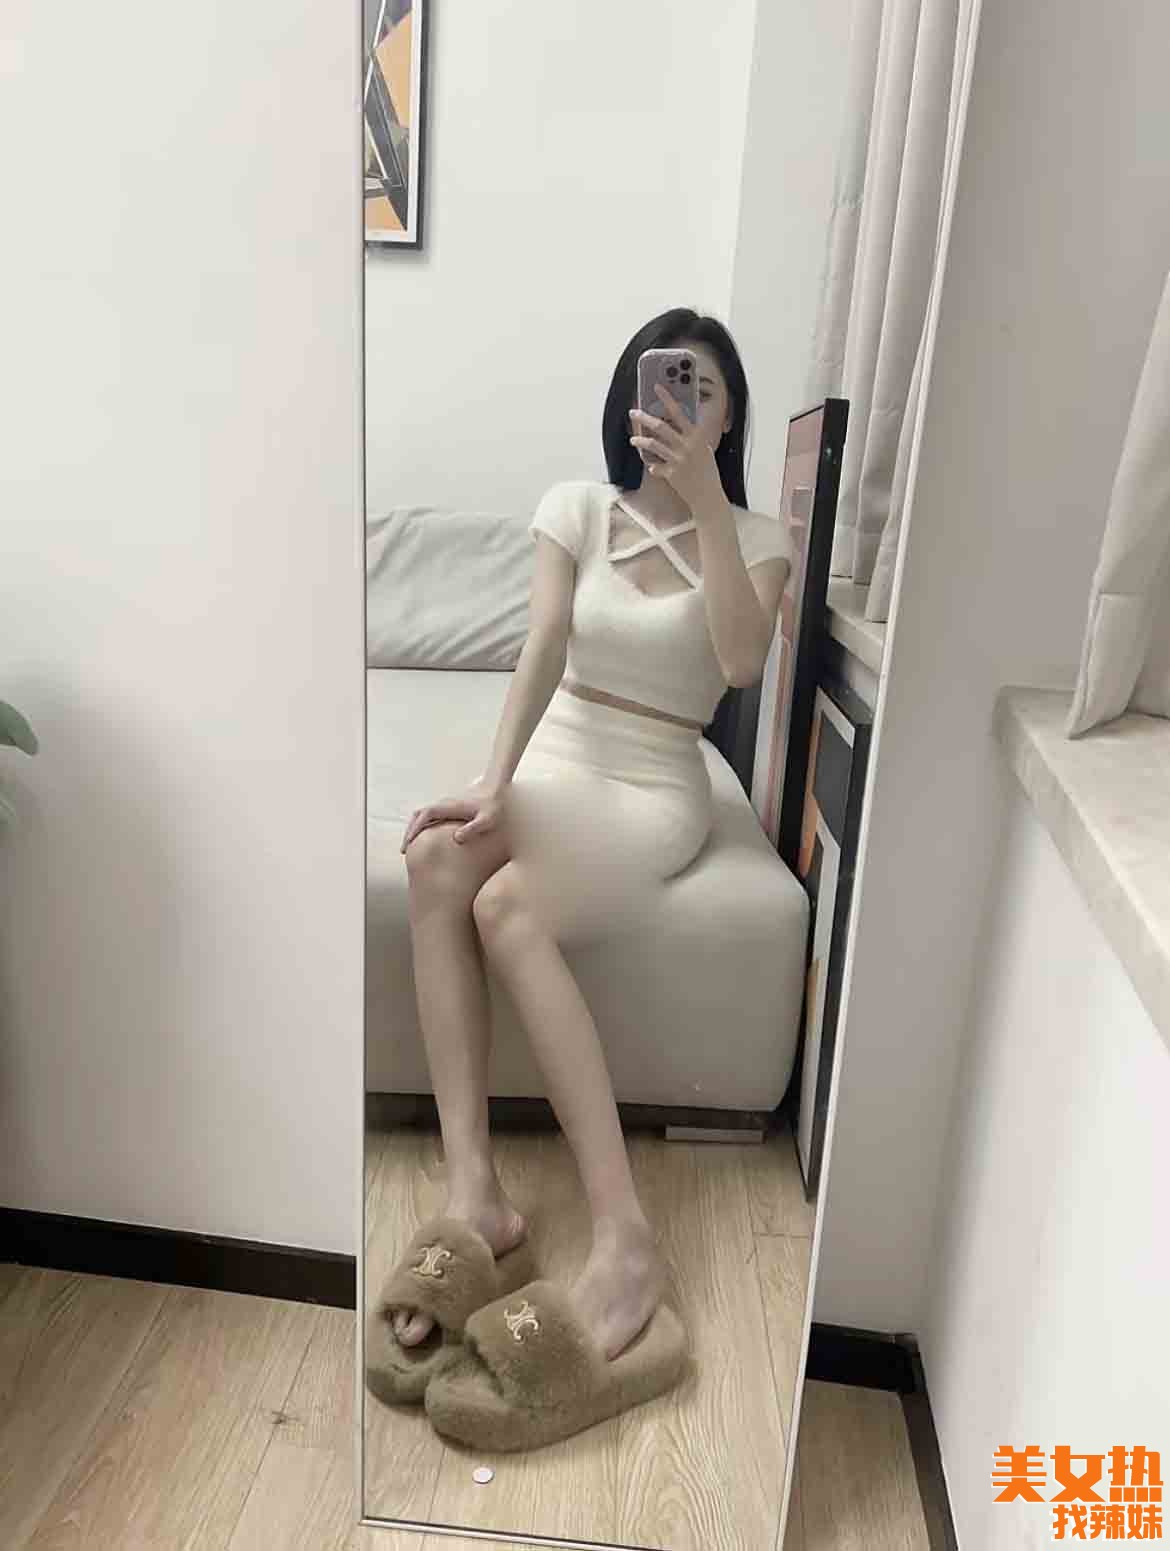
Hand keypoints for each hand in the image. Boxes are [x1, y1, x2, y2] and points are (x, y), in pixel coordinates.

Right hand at [400, 778, 505, 852]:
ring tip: (411, 845)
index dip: (414, 830)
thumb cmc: (493, 807)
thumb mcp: (487, 820)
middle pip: (418, 815)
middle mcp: (443, 804)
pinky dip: (422, 826)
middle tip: (404, 849)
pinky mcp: (448, 808)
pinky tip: (425, 838)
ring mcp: (445, 805)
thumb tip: (456, 838)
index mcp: (448, 807)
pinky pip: (429, 816)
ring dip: (414, 828)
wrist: (496, 790)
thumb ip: (473, 829)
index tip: (407, 845)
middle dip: (409, 831)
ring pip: (422, 815)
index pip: (424, 817)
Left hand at [628, 386, 723, 512]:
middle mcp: (686, 445)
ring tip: (632, 439)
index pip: (679, 412)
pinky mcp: (671, 473)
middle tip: (633, 412)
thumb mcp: (704, 449)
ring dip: (640, 440)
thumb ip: (693, 438)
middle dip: (645, 417)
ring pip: (653, 444)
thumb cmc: (708, 472)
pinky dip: (652, 466)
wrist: (708, 496)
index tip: (657, 388)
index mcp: (696, 436)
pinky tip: (651, 466)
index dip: (667, 399)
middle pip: (661, 426)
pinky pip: (655, 466)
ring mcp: (678, 459)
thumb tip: (683, 426)